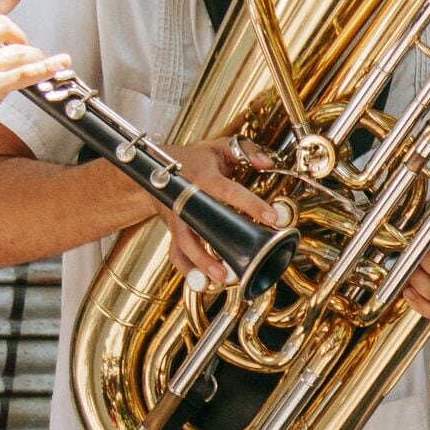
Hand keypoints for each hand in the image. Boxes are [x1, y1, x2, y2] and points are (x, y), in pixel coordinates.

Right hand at [0, 0, 60, 166]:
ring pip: (21, 50)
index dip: (3, 27)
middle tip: (25, 47)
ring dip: (36, 54)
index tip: (10, 35)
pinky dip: (48, 66)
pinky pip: (28, 72)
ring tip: (42, 61)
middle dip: (20, 36)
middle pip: (6, 26)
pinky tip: (61, 63)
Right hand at [159, 141, 282, 282]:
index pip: (229, 191)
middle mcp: (187, 200)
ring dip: (201, 263)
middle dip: (218, 243)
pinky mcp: (174, 231)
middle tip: (236, 263)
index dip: (250, 204)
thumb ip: (248, 150)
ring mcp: (178, 218)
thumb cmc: (195, 159)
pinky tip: (202, 283)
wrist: (157, 170)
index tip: (272, 217)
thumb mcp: (222, 146)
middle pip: (199, 225)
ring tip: (221, 278)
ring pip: (185, 244)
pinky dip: (187, 270)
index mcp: (203, 177)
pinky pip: (177, 253)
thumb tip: (268, 163)